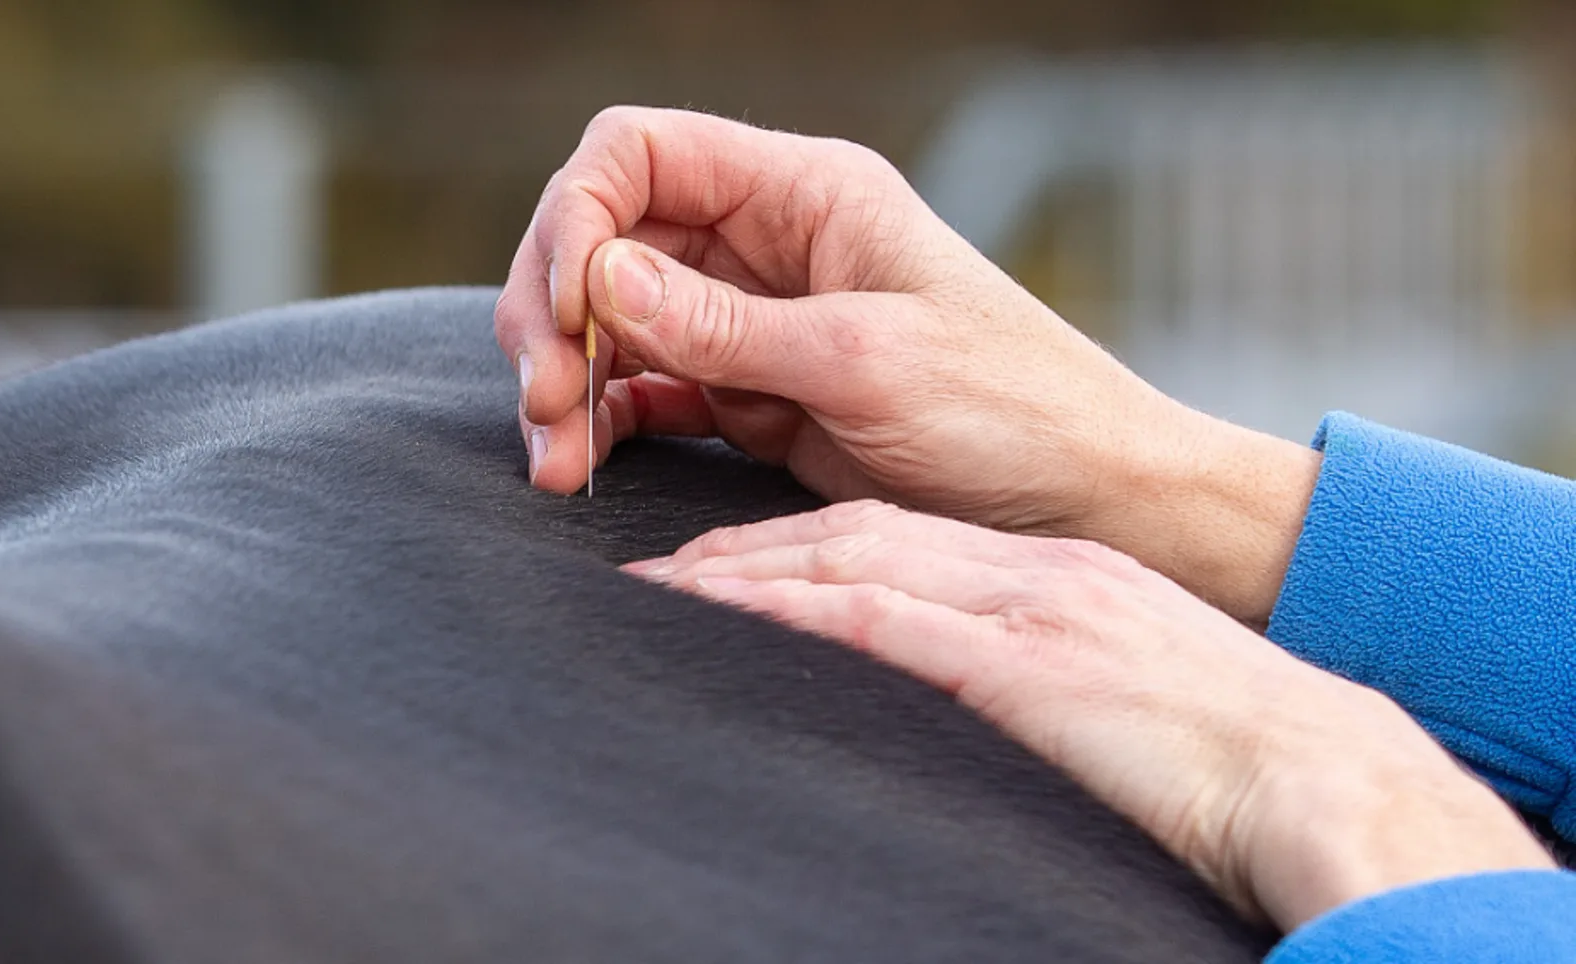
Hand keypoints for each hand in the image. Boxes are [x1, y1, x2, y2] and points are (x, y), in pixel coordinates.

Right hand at [496, 106, 1319, 623]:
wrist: (1089, 504)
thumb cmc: (1013, 412)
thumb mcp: (865, 361)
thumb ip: (726, 325)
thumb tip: (601, 280)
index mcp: (804, 194)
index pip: (641, 155)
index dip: (578, 217)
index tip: (567, 312)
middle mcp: (766, 244)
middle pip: (606, 238)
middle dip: (553, 312)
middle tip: (540, 402)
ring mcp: (753, 321)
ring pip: (612, 322)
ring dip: (566, 382)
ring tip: (556, 464)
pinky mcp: (750, 397)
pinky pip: (647, 391)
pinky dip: (605, 423)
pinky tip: (586, 465)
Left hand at [626, 502, 1554, 930]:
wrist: (1326, 778)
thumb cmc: (1239, 759)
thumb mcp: (1129, 693)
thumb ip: (1052, 679)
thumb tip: (995, 707)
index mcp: (1058, 577)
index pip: (900, 536)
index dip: (801, 546)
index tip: (729, 564)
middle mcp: (1031, 573)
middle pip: (855, 532)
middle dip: (748, 548)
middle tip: (663, 570)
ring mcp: (1026, 608)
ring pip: (847, 561)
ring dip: (742, 573)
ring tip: (661, 592)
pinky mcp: (1020, 663)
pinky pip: (874, 622)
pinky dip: (786, 612)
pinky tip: (720, 615)